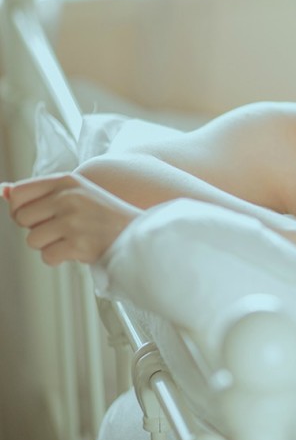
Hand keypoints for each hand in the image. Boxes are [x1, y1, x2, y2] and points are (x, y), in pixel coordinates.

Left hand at [2, 173, 141, 265]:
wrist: (139, 234)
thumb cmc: (104, 215)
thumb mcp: (76, 192)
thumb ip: (39, 192)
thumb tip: (2, 190)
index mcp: (67, 181)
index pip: (19, 193)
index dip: (22, 209)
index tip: (39, 215)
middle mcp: (69, 197)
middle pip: (21, 218)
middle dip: (36, 228)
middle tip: (61, 228)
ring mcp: (74, 221)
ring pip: (32, 240)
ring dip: (49, 244)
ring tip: (72, 238)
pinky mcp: (78, 244)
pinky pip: (48, 256)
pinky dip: (60, 258)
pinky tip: (78, 249)